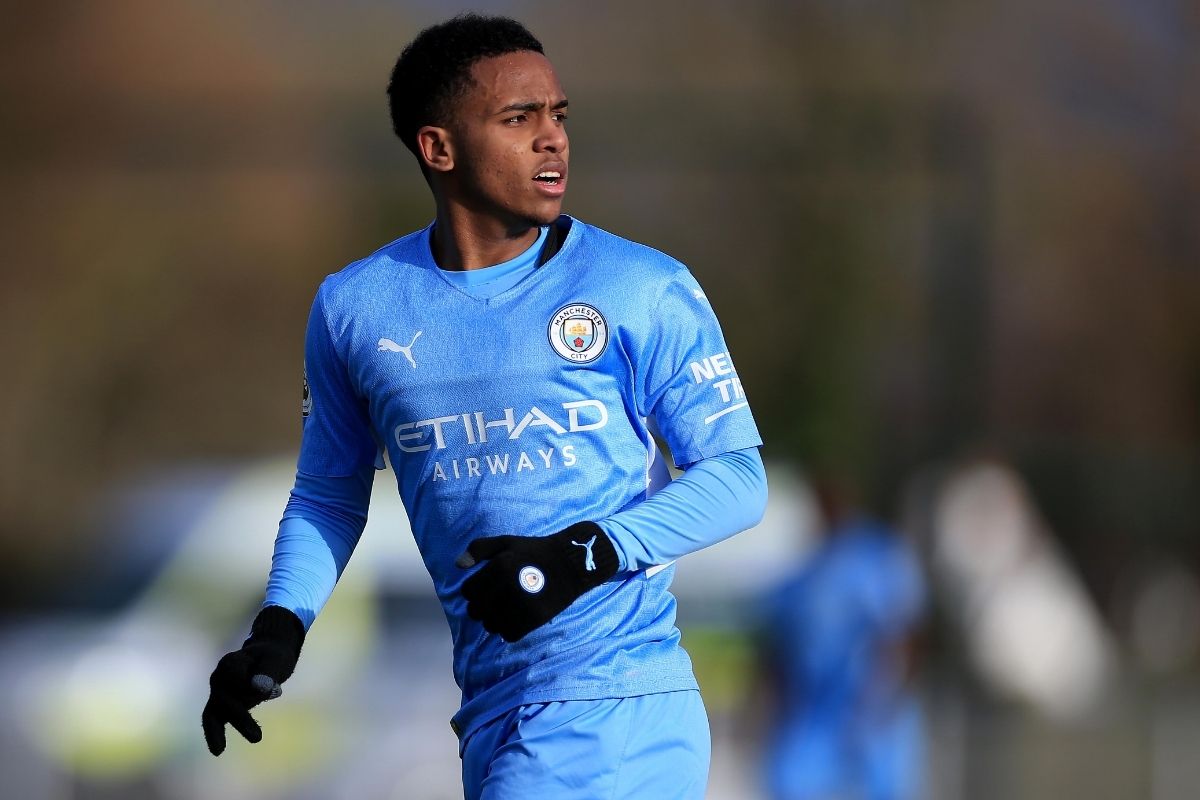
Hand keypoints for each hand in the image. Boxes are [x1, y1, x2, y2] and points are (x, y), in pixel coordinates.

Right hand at [202, 605, 305, 755]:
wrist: (268, 658)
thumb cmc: (272, 658)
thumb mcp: (275, 660)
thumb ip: (267, 672)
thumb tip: (260, 688)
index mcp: (231, 662)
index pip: (234, 678)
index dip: (249, 686)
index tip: (270, 690)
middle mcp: (219, 678)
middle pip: (223, 699)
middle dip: (239, 718)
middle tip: (257, 737)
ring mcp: (218, 692)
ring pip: (214, 713)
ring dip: (219, 731)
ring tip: (219, 751)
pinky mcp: (222, 705)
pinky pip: (214, 721)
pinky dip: (214, 734)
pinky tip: (218, 751)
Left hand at [457, 521, 618, 641]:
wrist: (571, 563)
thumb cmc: (536, 551)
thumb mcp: (507, 542)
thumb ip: (479, 549)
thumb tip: (457, 565)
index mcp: (499, 566)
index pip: (467, 591)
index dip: (472, 591)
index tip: (483, 588)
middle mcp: (508, 586)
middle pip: (475, 612)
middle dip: (480, 607)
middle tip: (493, 601)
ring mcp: (521, 604)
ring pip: (490, 626)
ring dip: (494, 620)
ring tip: (505, 610)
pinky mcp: (535, 618)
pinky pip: (509, 635)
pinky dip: (509, 630)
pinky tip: (516, 618)